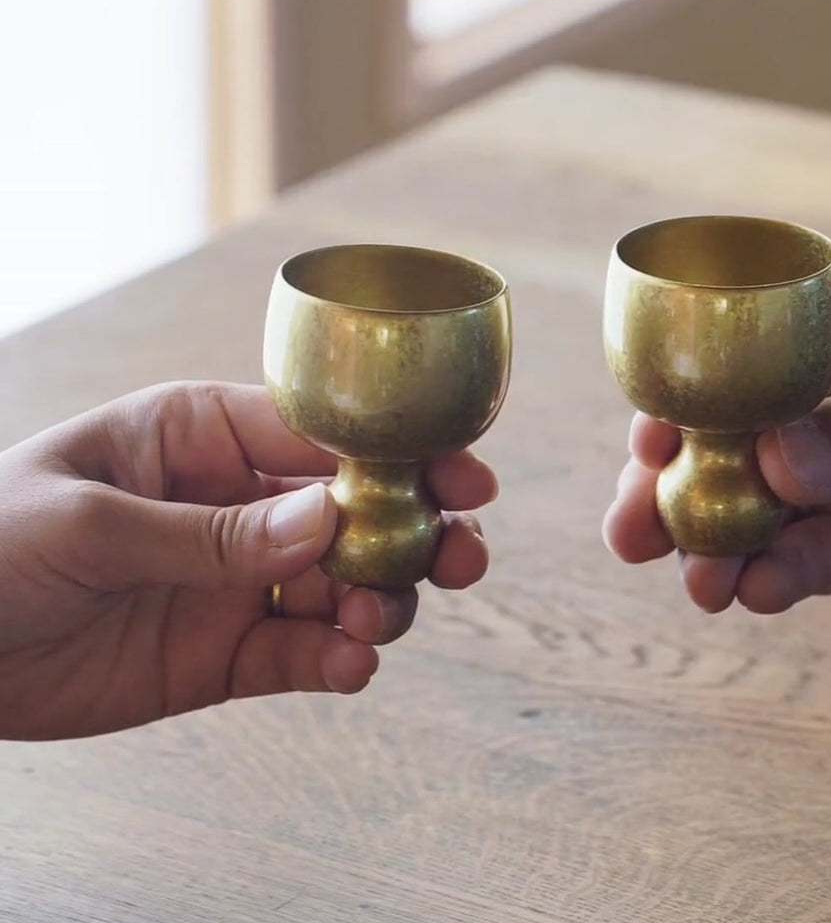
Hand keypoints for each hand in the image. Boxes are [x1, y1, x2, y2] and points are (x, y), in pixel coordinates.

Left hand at [0, 382, 495, 739]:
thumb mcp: (92, 523)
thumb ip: (212, 531)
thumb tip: (329, 522)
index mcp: (204, 437)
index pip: (322, 435)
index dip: (399, 454)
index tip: (464, 476)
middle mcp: (236, 504)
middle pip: (356, 512)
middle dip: (417, 532)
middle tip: (462, 558)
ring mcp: (237, 581)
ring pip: (344, 587)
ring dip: (383, 604)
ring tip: (375, 623)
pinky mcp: (226, 655)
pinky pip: (301, 657)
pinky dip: (337, 664)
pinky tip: (348, 668)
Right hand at [604, 246, 830, 621]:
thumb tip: (778, 463)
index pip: (753, 350)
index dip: (693, 393)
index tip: (651, 440)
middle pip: (734, 436)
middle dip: (678, 482)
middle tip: (632, 530)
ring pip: (758, 509)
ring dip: (716, 543)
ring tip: (696, 579)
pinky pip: (810, 562)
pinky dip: (777, 579)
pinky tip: (756, 593)